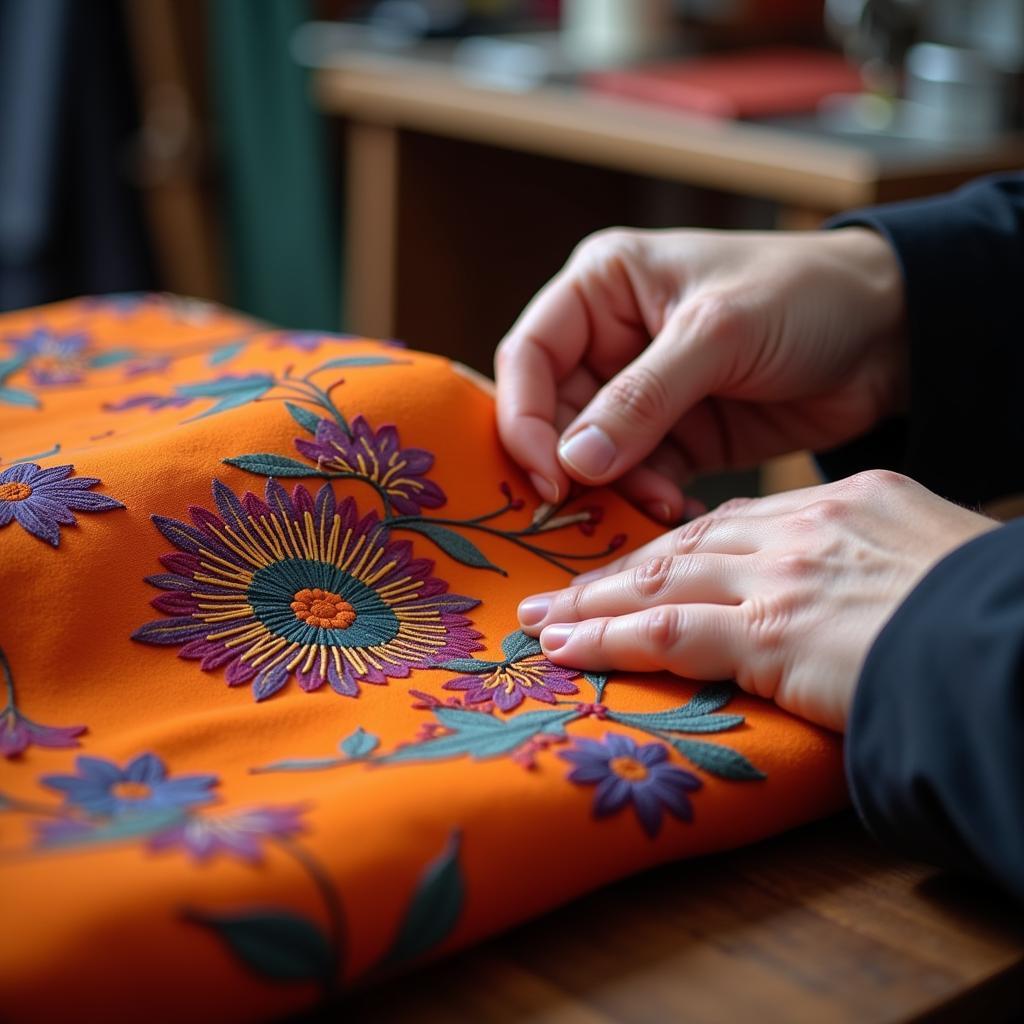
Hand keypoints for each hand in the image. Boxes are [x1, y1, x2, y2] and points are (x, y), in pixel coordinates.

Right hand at [495, 226, 907, 521]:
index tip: (546, 474)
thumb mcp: (718, 332)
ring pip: (592, 456)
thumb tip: (573, 462)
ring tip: (657, 506)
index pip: (529, 356)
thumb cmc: (804, 295)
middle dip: (570, 464)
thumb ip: (643, 396)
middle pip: (552, 415)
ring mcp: (640, 393)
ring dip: (614, 490)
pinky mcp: (676, 436)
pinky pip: (637, 478)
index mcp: (601, 288)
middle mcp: (608, 339)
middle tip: (590, 508)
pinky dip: (647, 501)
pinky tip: (676, 512)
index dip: (523, 417)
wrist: (889, 334)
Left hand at [517, 472, 997, 731]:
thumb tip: (848, 593)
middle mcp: (802, 529)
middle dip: (616, 570)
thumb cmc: (988, 611)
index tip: (636, 566)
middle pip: (684, 543)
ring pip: (661, 580)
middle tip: (561, 589)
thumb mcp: (930, 559)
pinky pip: (668, 632)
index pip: (733, 522)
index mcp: (844, 505)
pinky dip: (611, 640)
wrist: (1016, 643)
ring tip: (543, 621)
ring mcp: (782, 578)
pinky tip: (567, 649)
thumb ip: (872, 562)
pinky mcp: (772, 632)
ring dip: (595, 603)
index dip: (674, 545)